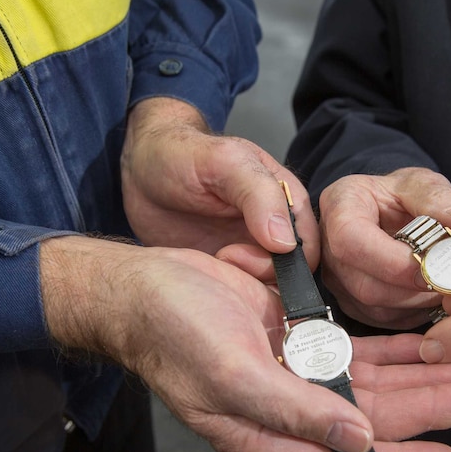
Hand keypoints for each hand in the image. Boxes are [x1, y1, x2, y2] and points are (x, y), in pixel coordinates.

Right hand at [40, 235, 450, 451]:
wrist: (141, 286)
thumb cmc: (173, 332)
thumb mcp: (231, 376)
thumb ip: (295, 414)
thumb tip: (359, 446)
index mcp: (267, 435)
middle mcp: (288, 411)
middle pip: (372, 421)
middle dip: (426, 413)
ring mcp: (294, 374)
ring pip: (369, 387)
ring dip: (417, 382)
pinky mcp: (295, 339)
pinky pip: (353, 353)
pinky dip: (388, 353)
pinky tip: (421, 350)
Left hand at [120, 97, 318, 279]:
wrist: (140, 171)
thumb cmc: (181, 155)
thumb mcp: (223, 162)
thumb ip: (260, 195)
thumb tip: (286, 243)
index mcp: (287, 201)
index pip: (310, 245)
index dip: (288, 259)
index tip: (243, 251)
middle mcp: (276, 231)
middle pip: (293, 274)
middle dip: (264, 274)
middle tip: (225, 257)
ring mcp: (252, 254)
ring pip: (270, 289)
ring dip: (246, 286)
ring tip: (215, 262)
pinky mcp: (229, 272)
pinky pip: (244, 295)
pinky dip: (231, 293)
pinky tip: (209, 277)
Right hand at [317, 167, 450, 328]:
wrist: (385, 210)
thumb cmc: (398, 195)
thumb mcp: (420, 184)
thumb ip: (440, 201)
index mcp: (340, 209)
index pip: (352, 242)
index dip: (392, 261)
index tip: (431, 263)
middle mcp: (328, 249)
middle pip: (366, 285)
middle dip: (414, 288)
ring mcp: (337, 280)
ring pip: (376, 308)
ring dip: (418, 302)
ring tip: (446, 283)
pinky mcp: (351, 303)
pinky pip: (383, 320)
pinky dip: (413, 312)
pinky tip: (429, 293)